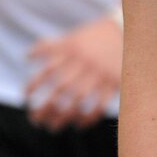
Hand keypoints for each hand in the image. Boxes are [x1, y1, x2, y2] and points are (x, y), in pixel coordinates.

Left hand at [25, 15, 121, 130]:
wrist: (130, 29)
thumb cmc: (96, 36)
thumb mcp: (74, 37)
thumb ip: (52, 46)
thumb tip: (28, 56)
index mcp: (72, 50)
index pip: (48, 70)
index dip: (34, 84)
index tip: (26, 97)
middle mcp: (85, 62)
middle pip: (62, 88)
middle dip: (46, 106)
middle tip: (35, 119)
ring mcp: (100, 72)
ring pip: (79, 98)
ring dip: (64, 116)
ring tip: (53, 127)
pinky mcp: (115, 81)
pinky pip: (101, 103)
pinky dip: (90, 116)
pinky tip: (80, 124)